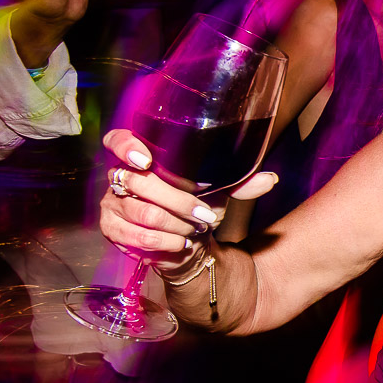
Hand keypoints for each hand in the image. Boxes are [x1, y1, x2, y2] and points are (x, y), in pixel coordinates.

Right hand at [98, 128, 276, 261]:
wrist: (187, 241)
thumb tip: (270, 179)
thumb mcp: (218, 192)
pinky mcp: (112, 229)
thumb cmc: (197, 207)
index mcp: (140, 156)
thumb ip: (241, 183)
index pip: (116, 140)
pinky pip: (137, 236)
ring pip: (143, 212)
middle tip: (203, 215)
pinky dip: (164, 242)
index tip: (146, 160)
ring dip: (176, 224)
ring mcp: (112, 203)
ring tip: (195, 230)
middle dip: (178, 202)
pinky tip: (180, 242)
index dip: (125, 147)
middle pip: (139, 183)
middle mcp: (119, 177)